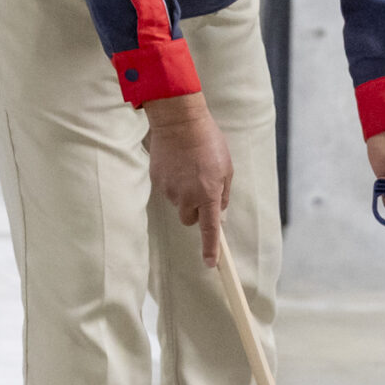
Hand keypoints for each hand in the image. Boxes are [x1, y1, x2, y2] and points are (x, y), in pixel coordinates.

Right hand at [145, 93, 232, 262]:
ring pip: (178, 202)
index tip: (212, 263)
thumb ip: (223, 192)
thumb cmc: (208, 141)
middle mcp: (187, 196)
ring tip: (189, 168)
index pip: (209, 229)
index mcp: (208, 193)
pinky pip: (167, 189)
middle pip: (189, 219)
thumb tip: (219, 211)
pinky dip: (173, 181)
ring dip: (184, 192)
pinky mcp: (157, 180)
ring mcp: (170, 189)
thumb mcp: (226, 167)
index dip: (211, 248)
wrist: (179, 121)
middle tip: (201, 188)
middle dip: (195, 210)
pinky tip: (178, 164)